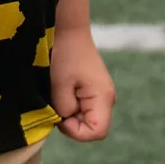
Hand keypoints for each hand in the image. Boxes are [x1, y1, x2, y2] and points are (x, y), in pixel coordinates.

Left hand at [49, 27, 115, 142]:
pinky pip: (84, 108)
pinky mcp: (95, 90)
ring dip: (70, 112)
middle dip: (72, 122)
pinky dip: (71, 104)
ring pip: (87, 118)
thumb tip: (66, 120)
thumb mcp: (58, 86)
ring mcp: (102, 94)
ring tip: (59, 92)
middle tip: (56, 102)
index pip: (97, 132)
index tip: (60, 116)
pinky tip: (62, 89)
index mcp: (103, 98)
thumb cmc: (63, 55)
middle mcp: (108, 98)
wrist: (68, 31)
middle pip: (92, 127)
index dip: (76, 132)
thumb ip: (64, 109)